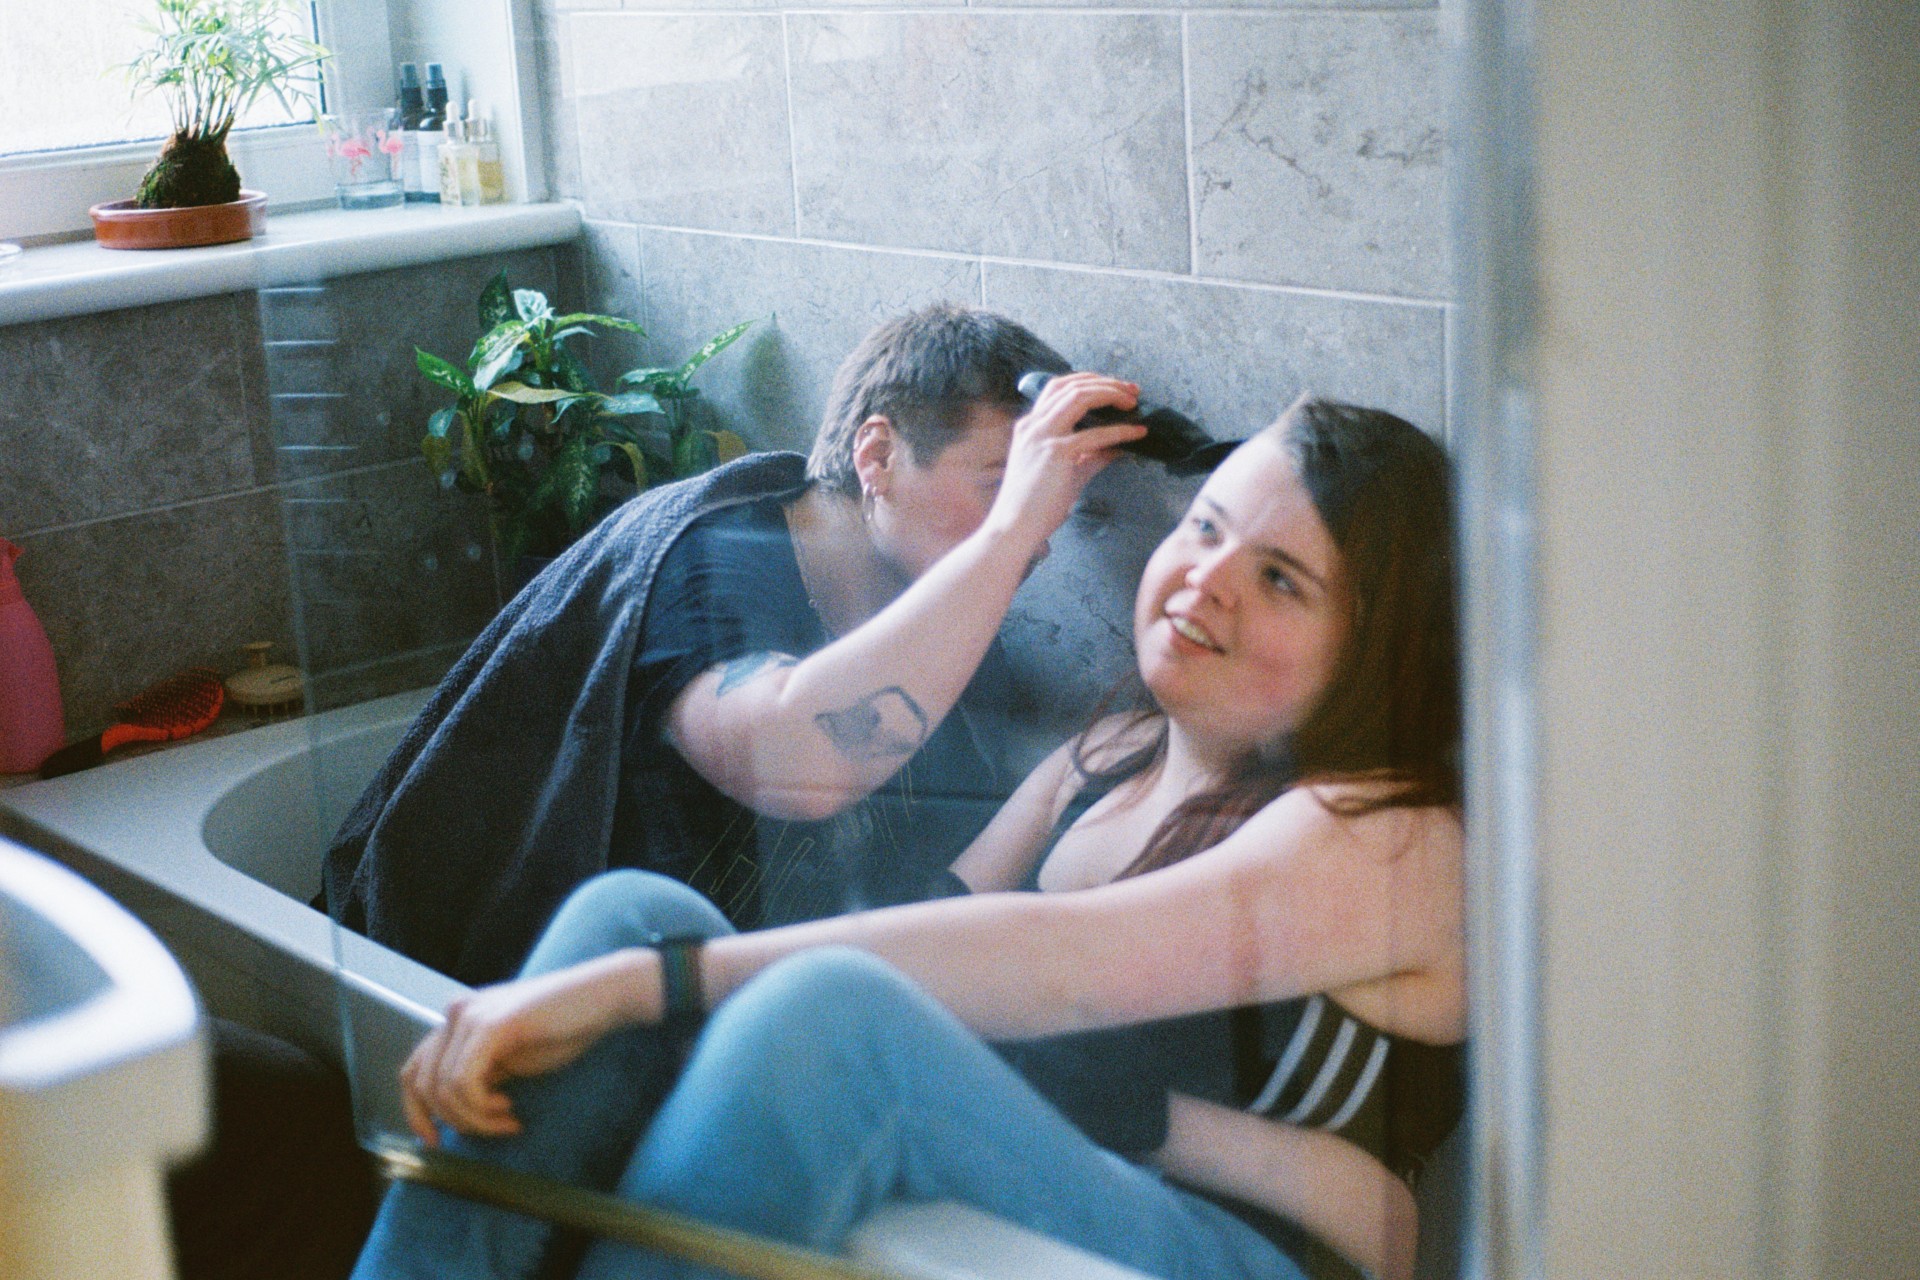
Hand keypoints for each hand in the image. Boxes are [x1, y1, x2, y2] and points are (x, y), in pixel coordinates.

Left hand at [399, 951, 652, 1143]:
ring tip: (508, 1121)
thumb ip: (481, 1074)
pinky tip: (510, 1110)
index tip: (435, 1142)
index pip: (413, 1070)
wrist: (603, 996)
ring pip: (443, 1089)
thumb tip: (454, 1114)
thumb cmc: (565, 1027)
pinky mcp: (490, 1025)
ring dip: (475, 1119)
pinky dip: (482, 1109)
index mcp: (459, 1020)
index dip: (416, 1112)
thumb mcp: (511, 1057)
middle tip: (490, 1132)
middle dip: (451, 1120)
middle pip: (421, 1082)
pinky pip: (463, 1083)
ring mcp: (470, 1015)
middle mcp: (457, 1013)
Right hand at [986, 372, 1147, 549]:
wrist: (1014, 527)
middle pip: (1071, 385)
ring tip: (1133, 402)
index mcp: (1030, 426)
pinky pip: (1095, 434)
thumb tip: (1118, 447)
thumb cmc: (1036, 505)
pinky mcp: (1056, 452)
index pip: (1059, 388)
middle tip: (1132, 390)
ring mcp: (1042, 436)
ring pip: (1080, 396)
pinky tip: (1137, 433)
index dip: (1090, 381)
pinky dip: (1120, 430)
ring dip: (1111, 394)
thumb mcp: (1066, 473)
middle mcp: (1033, 425)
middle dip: (1106, 382)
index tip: (1115, 388)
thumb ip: (1091, 456)